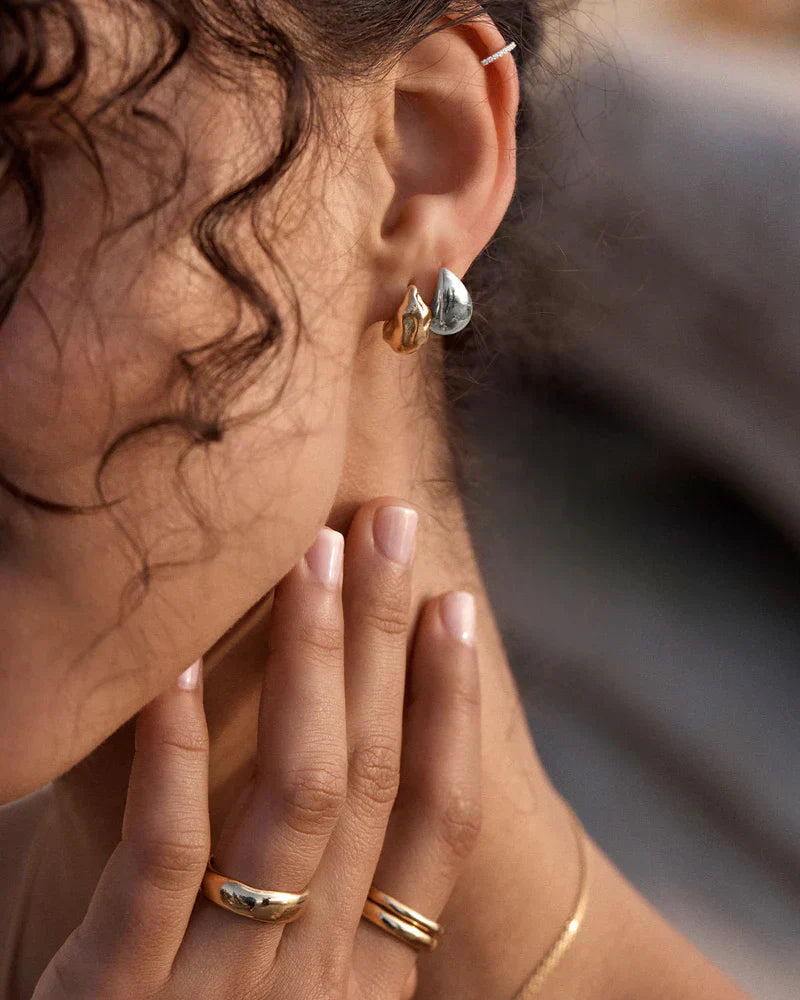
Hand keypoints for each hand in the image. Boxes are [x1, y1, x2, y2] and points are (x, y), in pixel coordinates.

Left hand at [33, 499, 480, 999]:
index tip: (455, 605)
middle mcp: (317, 980)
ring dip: (313, 660)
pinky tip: (178, 661)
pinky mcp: (118, 999)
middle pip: (374, 776)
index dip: (455, 705)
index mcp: (366, 977)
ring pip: (299, 798)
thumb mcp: (277, 974)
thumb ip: (312, 889)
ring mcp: (224, 991)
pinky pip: (164, 856)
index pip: (437, 822)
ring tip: (313, 555)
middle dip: (389, 637)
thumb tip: (332, 734)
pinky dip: (176, 750)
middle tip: (391, 526)